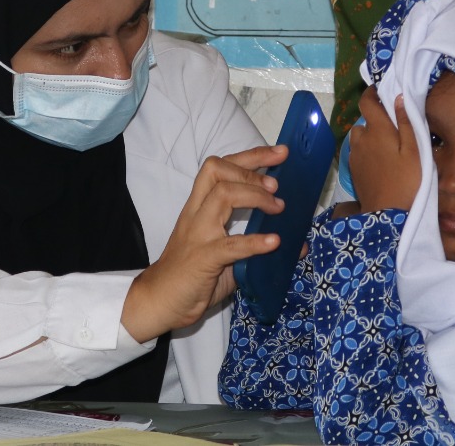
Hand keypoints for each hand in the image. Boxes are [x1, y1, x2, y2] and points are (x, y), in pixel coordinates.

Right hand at [121, 144, 286, 342]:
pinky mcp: (203, 259)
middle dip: (251, 168)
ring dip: (255, 196)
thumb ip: (254, 245)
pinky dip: (254, 241)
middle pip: (217, 170)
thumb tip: (295, 244)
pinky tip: (274, 242)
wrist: (160, 301)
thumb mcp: (226, 254)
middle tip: (277, 183)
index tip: (279, 153)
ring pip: (222, 195)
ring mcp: (198, 234)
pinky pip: (230, 245)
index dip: (251, 156)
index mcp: (199, 207)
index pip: (220, 167)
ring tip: (278, 207)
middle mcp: (196, 213)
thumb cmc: (192, 276)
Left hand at [349, 87, 420, 213]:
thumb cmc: (407, 180)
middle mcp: (361, 139)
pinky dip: (366, 151)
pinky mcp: (353, 170)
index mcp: (377, 130)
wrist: (388, 214)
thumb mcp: (414, 151)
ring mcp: (355, 155)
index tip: (381, 92)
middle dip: (376, 121)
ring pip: (360, 138)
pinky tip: (381, 162)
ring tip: (388, 147)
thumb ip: (406, 123)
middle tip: (394, 130)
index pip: (366, 103)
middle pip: (364, 122)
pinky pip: (358, 152)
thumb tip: (398, 98)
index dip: (371, 93)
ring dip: (370, 137)